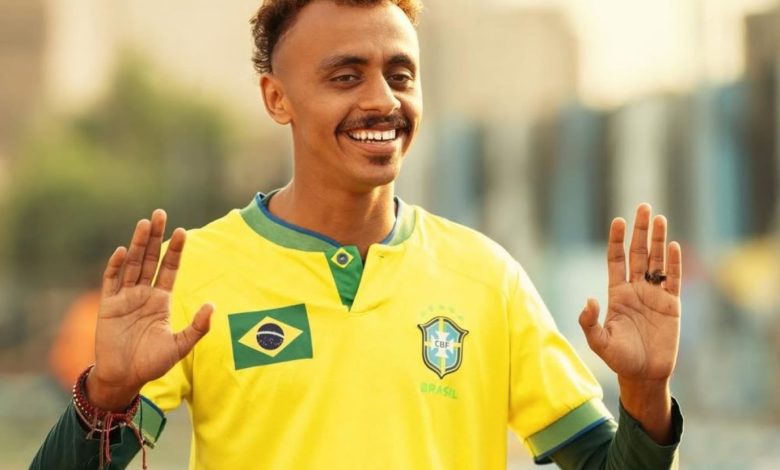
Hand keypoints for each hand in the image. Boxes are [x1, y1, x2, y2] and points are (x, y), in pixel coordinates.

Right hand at [86, 210, 213, 410]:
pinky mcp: (108, 306)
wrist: (124, 378)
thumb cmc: (153, 363)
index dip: (175, 250)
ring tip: (144, 223)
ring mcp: (125, 298)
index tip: (183, 230)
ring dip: (137, 244)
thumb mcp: (180, 346)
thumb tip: (213, 305)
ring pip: (132, 264)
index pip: (169, 268)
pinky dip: (116, 266)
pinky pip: (111, 282)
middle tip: (160, 214)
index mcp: (161, 300)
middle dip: (155, 237)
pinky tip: (123, 251)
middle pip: (150, 259)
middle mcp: (143, 294)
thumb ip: (197, 327)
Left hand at [579, 204, 681, 382]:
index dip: (617, 241)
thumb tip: (588, 300)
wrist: (645, 375)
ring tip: (659, 218)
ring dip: (658, 240)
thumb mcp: (599, 342)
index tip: (618, 221)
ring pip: (657, 261)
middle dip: (640, 231)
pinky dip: (673, 263)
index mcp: (617, 294)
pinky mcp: (672, 305)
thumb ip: (589, 322)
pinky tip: (673, 246)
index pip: (616, 260)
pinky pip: (673, 279)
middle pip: (638, 253)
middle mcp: (636, 289)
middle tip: (643, 207)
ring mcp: (655, 295)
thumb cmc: (619, 359)